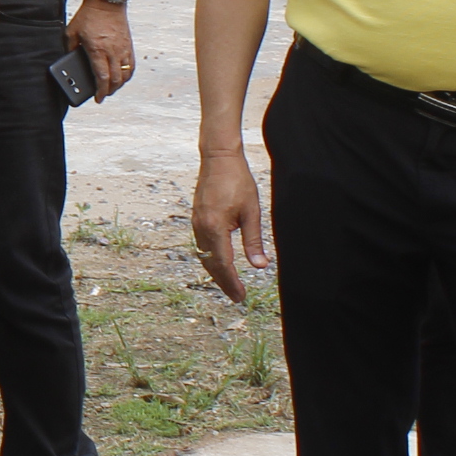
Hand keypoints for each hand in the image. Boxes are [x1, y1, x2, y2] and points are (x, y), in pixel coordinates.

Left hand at [68, 0, 134, 96]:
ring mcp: (123, 48)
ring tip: (111, 88)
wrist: (106, 1)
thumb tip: (69, 60)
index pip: (102, 77)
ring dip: (119, 84)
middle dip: (109, 91)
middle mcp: (113, 51)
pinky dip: (127, 74)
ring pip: (126, 74)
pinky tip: (121, 77)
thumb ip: (69, 48)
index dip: (101, 91)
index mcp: (97, 50)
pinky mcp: (128, 44)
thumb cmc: (88, 16)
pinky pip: (131, 65)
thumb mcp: (71, 32)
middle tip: (103, 95)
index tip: (98, 98)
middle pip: (115, 79)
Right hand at [192, 147, 267, 303]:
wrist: (218, 159)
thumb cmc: (237, 181)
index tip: (241, 296)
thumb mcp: (251, 212)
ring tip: (229, 284)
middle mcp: (201, 228)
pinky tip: (219, 263)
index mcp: (215, 228)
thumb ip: (253, 241)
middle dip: (223, 282)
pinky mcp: (196, 219)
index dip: (232, 283)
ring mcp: (195, 224)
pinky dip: (210, 259)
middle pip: (211, 264)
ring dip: (215, 272)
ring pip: (204, 256)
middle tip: (237, 297)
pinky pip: (201, 246)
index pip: (223, 264)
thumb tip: (260, 266)